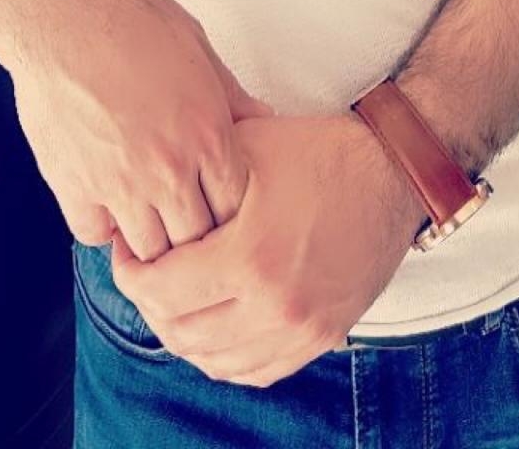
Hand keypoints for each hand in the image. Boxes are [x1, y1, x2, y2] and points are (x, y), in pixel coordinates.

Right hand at [7, 0, 272, 261]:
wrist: (64, 14)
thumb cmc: (131, 19)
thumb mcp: (197, 46)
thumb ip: (231, 95)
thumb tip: (262, 120)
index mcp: (207, 135)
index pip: (236, 209)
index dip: (229, 212)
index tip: (216, 204)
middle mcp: (169, 169)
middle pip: (196, 240)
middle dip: (194, 234)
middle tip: (183, 218)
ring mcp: (120, 184)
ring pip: (148, 249)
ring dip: (150, 237)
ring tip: (147, 216)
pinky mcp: (74, 186)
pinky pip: (95, 234)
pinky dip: (102, 225)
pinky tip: (105, 201)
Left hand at [111, 113, 425, 386]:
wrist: (390, 174)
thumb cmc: (317, 152)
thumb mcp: (245, 148)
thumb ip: (193, 177)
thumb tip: (143, 196)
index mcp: (250, 257)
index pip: (159, 291)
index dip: (129, 272)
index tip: (127, 249)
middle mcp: (274, 306)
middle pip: (180, 333)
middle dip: (150, 304)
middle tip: (144, 271)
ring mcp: (300, 330)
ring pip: (213, 361)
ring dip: (183, 333)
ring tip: (175, 295)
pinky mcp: (320, 339)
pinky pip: (253, 371)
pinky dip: (223, 354)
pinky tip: (213, 322)